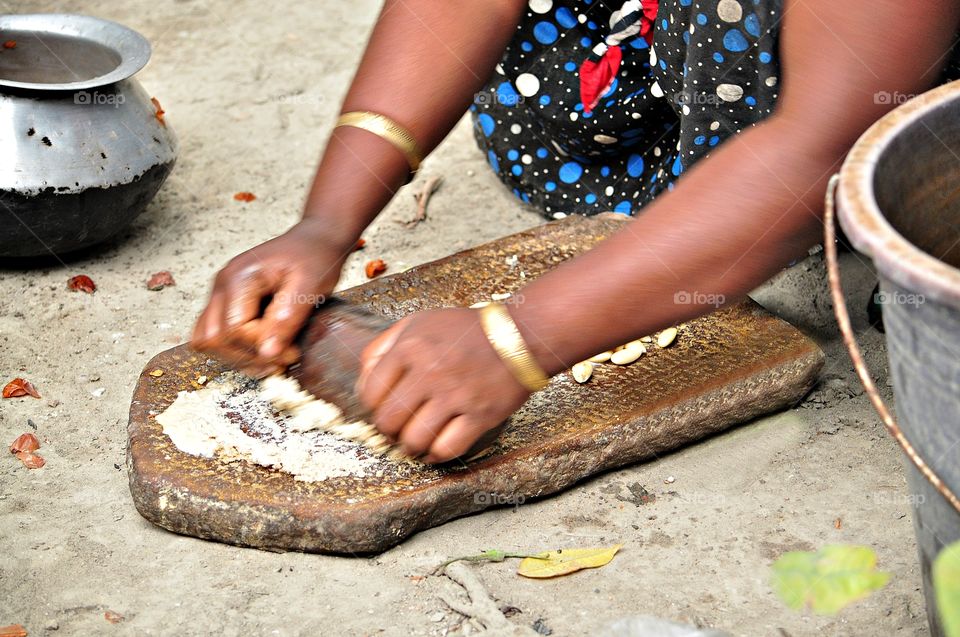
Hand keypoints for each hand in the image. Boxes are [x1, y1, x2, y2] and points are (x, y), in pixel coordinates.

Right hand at [191, 218, 352, 375]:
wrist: (316, 240)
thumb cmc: (316, 258)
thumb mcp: (310, 287)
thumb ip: (287, 320)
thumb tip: (266, 354)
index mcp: (239, 277)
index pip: (233, 329)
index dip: (260, 347)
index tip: (293, 351)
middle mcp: (222, 284)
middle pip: (214, 338)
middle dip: (248, 355)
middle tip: (284, 357)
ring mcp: (220, 292)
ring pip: (207, 340)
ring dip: (238, 356)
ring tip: (274, 357)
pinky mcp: (226, 301)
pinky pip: (213, 333)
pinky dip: (234, 349)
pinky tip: (264, 348)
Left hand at [356, 308, 531, 462]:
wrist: (519, 335)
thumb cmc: (465, 331)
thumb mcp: (418, 323)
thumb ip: (384, 346)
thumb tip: (364, 380)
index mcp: (410, 348)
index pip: (370, 392)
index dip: (372, 406)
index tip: (382, 408)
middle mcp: (430, 372)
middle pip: (388, 421)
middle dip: (388, 430)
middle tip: (397, 427)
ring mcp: (456, 395)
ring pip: (415, 440)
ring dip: (410, 446)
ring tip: (415, 439)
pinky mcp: (480, 415)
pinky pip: (447, 448)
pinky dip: (436, 455)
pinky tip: (435, 449)